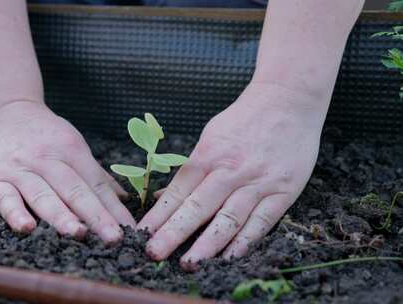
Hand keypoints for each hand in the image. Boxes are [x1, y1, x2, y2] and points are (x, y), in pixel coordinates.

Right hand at [0, 100, 134, 242]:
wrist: (2, 112)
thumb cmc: (44, 135)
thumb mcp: (72, 145)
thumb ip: (95, 174)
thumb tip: (123, 199)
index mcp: (71, 149)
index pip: (96, 183)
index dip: (114, 209)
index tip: (131, 231)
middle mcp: (46, 158)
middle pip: (74, 190)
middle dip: (96, 216)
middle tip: (114, 238)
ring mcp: (19, 168)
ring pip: (43, 195)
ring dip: (61, 216)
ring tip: (79, 234)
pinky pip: (5, 198)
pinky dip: (15, 213)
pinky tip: (27, 228)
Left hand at [138, 83, 328, 269]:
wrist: (288, 99)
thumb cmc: (243, 119)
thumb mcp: (210, 136)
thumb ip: (190, 169)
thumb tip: (165, 197)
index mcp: (208, 155)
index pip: (178, 191)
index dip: (158, 215)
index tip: (141, 234)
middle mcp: (230, 170)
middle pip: (198, 207)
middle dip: (173, 233)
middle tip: (154, 254)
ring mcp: (258, 182)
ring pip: (228, 219)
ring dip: (207, 244)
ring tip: (188, 264)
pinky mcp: (283, 190)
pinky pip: (262, 221)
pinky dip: (245, 241)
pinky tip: (228, 258)